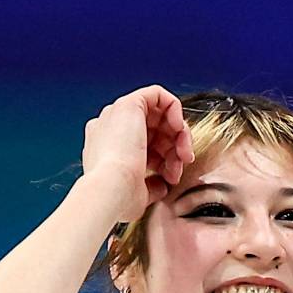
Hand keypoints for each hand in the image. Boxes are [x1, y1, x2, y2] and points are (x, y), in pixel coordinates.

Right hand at [81, 84, 195, 220]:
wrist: (110, 190)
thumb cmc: (118, 197)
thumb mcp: (139, 196)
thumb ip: (152, 187)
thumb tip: (163, 187)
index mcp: (109, 148)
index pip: (145, 146)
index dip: (165, 159)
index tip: (172, 176)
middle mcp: (110, 128)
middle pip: (154, 129)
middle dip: (175, 147)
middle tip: (183, 164)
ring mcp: (117, 114)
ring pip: (159, 114)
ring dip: (178, 133)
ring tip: (184, 154)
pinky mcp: (128, 104)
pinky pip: (158, 94)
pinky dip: (174, 109)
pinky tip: (178, 129)